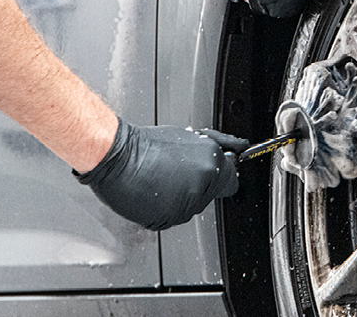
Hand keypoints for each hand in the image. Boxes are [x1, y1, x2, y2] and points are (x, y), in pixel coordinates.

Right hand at [75, 119, 248, 230]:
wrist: (117, 158)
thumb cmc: (147, 145)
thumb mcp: (189, 136)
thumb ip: (216, 145)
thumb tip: (238, 146)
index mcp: (211, 163)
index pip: (233, 181)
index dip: (222, 178)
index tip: (215, 175)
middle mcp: (201, 186)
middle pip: (210, 194)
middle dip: (198, 185)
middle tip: (177, 172)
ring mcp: (185, 205)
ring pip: (191, 207)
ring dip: (181, 197)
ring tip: (161, 180)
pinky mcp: (167, 219)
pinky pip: (174, 216)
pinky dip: (166, 208)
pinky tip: (154, 191)